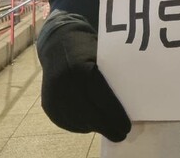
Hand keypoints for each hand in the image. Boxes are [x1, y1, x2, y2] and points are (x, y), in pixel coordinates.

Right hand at [38, 20, 130, 140]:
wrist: (58, 44)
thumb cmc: (87, 48)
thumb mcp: (102, 55)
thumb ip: (111, 75)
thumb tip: (132, 99)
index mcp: (82, 67)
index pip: (102, 97)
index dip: (115, 114)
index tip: (127, 126)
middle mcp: (65, 82)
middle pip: (90, 113)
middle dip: (107, 126)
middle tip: (121, 134)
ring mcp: (54, 95)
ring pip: (78, 121)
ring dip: (94, 127)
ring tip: (108, 129)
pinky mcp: (47, 104)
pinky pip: (65, 122)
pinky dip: (81, 126)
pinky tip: (92, 126)